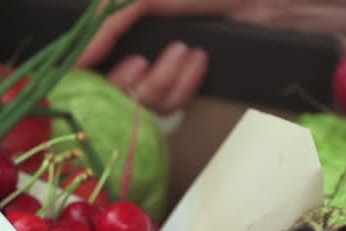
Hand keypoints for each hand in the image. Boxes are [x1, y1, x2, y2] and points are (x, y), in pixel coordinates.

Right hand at [78, 0, 248, 115]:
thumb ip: (107, 20)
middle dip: (130, 82)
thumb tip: (79, 56)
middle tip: (142, 65)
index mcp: (120, 30)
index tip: (89, 71)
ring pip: (142, 105)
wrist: (265, 4)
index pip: (84, 67)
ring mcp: (159, 74)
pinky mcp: (185, 88)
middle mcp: (134, 53)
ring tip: (183, 52)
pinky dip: (184, 86)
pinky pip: (171, 106)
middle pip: (110, 96)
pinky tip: (198, 62)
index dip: (82, 76)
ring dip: (162, 81)